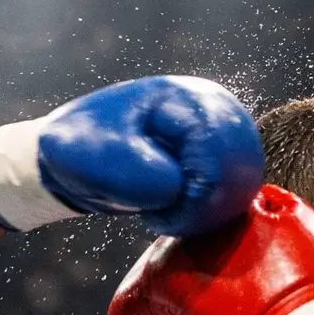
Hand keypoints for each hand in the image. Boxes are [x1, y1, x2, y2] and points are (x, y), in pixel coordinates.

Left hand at [0, 76, 263, 236]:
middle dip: (206, 202)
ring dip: (206, 209)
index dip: (198, 189)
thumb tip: (179, 187)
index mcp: (181, 98)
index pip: (219, 146)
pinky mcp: (210, 156)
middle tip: (165, 216)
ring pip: (241, 181)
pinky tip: (170, 211)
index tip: (160, 208)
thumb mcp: (97, 160)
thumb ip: (140, 175)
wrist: (72, 156)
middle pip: (241, 164)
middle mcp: (208, 108)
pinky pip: (231, 190)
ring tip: (164, 212)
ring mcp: (213, 132)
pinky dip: (205, 211)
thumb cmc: (77, 149)